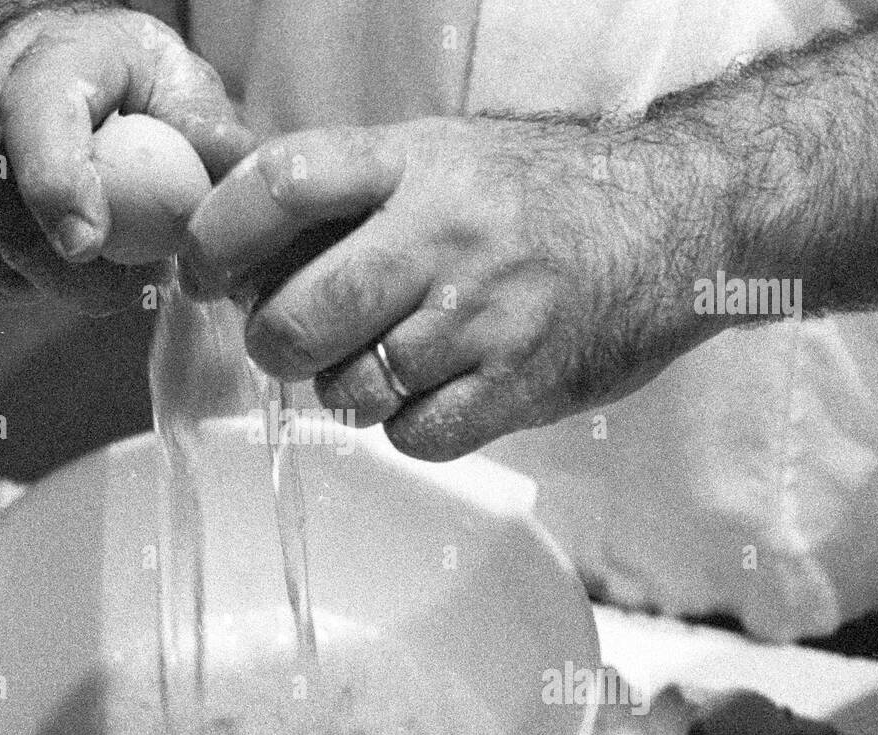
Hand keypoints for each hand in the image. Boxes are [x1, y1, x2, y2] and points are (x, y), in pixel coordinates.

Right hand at [0, 4, 252, 297]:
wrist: (31, 51)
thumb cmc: (119, 76)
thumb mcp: (175, 80)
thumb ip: (207, 127)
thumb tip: (241, 170)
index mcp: (50, 58)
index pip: (38, 124)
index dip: (59, 188)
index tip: (89, 244)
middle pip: (11, 215)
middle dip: (74, 275)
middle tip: (129, 291)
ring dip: (45, 286)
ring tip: (97, 272)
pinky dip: (3, 285)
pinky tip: (42, 271)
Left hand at [179, 117, 743, 459]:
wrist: (680, 221)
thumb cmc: (543, 195)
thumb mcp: (443, 156)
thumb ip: (349, 196)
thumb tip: (237, 248)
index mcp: (412, 164)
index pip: (282, 183)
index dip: (216, 235)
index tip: (198, 271)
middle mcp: (443, 234)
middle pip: (297, 316)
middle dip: (272, 343)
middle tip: (289, 340)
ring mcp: (484, 314)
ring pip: (350, 389)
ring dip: (348, 388)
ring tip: (390, 358)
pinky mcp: (521, 383)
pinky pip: (413, 435)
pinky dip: (409, 426)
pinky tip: (439, 390)